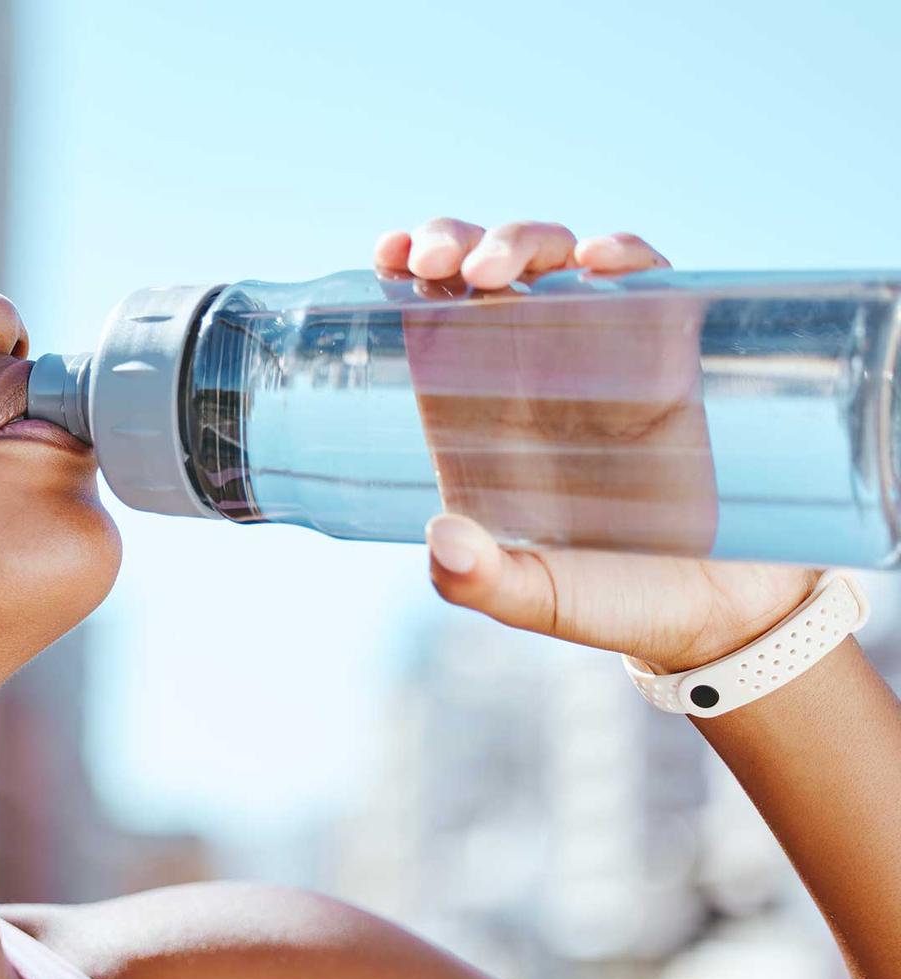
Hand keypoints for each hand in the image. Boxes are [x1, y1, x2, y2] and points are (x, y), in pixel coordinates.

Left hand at [375, 218, 819, 672]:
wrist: (718, 611)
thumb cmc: (612, 603)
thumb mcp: (539, 601)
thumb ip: (483, 583)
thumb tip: (443, 541)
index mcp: (473, 418)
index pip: (427, 324)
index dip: (403, 277)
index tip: (387, 255)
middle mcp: (526, 374)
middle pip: (478, 273)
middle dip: (451, 241)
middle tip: (437, 259)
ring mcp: (597, 354)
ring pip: (550, 260)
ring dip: (521, 240)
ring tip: (500, 268)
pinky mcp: (666, 353)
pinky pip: (645, 281)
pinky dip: (625, 255)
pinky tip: (602, 262)